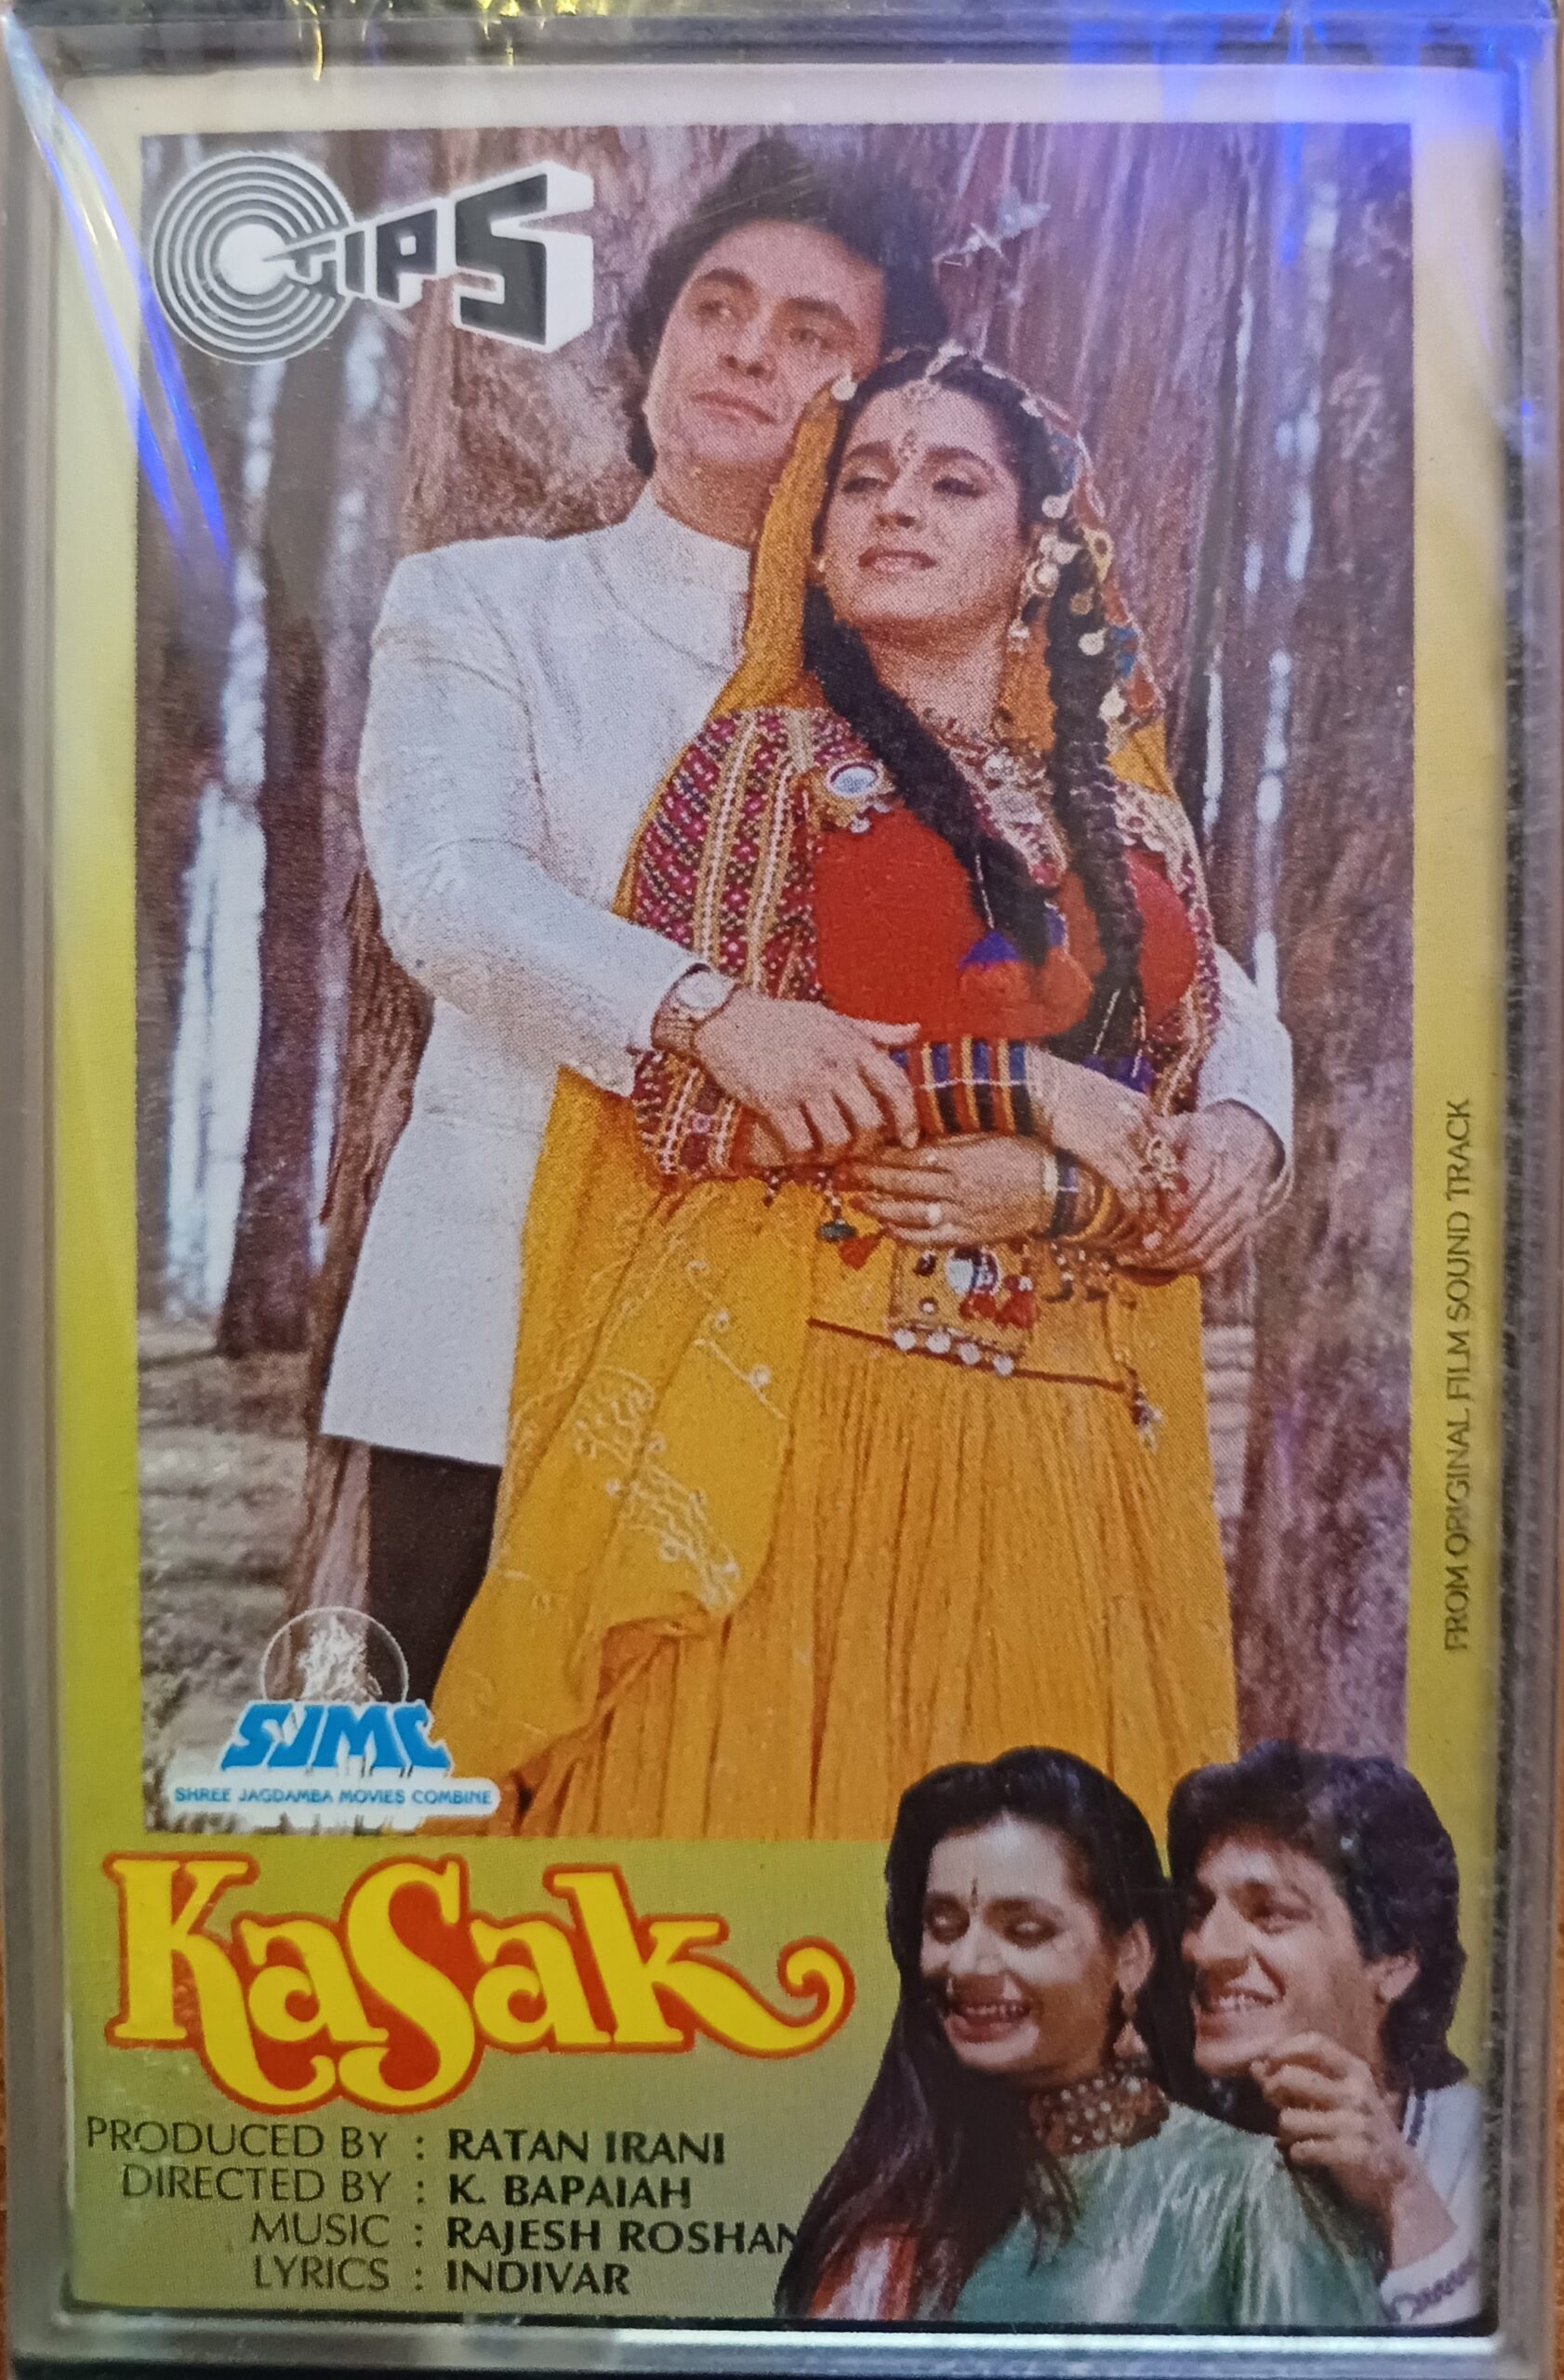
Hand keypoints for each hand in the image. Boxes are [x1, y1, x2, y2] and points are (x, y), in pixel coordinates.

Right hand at [686, 989, 918, 1164]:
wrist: (726, 1017)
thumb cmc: (784, 1019)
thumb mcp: (834, 1018)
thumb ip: (876, 1031)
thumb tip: (916, 1031)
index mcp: (853, 1045)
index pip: (897, 1087)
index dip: (909, 1119)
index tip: (909, 1139)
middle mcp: (834, 1065)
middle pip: (870, 1122)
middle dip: (867, 1144)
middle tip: (855, 1148)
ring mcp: (803, 1084)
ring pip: (837, 1138)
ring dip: (834, 1152)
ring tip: (825, 1149)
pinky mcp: (773, 1101)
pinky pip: (801, 1143)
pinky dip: (803, 1154)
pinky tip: (799, 1147)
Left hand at [838, 1138, 1060, 1245]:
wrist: (1059, 1190)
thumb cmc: (1028, 1154)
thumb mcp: (991, 1133)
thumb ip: (953, 1135)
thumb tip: (917, 1129)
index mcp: (961, 1158)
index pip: (909, 1155)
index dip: (881, 1153)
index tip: (859, 1148)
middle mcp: (956, 1188)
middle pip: (902, 1182)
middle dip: (870, 1177)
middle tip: (845, 1172)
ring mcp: (961, 1214)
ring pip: (909, 1213)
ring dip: (880, 1207)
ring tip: (859, 1201)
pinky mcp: (968, 1236)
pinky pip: (929, 1239)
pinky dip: (904, 1235)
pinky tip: (887, 1228)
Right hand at [1028, 1053, 1165, 1215]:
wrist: (1044, 1086)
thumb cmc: (1063, 1088)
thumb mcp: (1102, 1093)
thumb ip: (1115, 1113)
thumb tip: (1110, 1129)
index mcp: (1141, 1106)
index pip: (1163, 1141)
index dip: (1163, 1166)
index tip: (1163, 1183)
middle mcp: (1139, 1122)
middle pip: (1162, 1162)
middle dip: (1166, 1189)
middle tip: (1166, 1210)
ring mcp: (1125, 1138)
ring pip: (1149, 1179)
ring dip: (1152, 1205)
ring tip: (1152, 1222)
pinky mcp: (1106, 1154)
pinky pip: (1130, 1186)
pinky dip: (1135, 1206)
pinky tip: (1136, 1218)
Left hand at [1142, 1102, 1281, 1272]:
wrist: (1248, 1140)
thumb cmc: (1200, 1136)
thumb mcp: (1177, 1129)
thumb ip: (1153, 1147)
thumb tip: (1125, 1158)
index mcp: (1211, 1150)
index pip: (1190, 1188)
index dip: (1167, 1213)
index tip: (1142, 1228)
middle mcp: (1232, 1182)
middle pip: (1195, 1225)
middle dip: (1160, 1244)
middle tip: (1129, 1253)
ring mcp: (1241, 1209)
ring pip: (1205, 1247)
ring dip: (1170, 1259)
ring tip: (1139, 1261)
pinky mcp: (1245, 1229)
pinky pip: (1217, 1258)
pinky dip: (1189, 1266)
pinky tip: (1165, 1264)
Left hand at [1254, 2035, 1454, 2270]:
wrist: (1400, 2181)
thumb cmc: (1360, 2131)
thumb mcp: (1336, 2098)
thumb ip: (1297, 2080)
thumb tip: (1255, 2064)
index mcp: (1355, 2071)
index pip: (1314, 2043)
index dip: (1284, 2049)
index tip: (1268, 2062)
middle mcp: (1356, 2093)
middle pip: (1291, 2077)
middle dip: (1272, 2089)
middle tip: (1273, 2101)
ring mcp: (1355, 2124)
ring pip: (1289, 2118)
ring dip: (1284, 2130)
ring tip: (1295, 2136)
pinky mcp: (1351, 2154)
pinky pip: (1302, 2149)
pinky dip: (1297, 2153)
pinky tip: (1305, 2156)